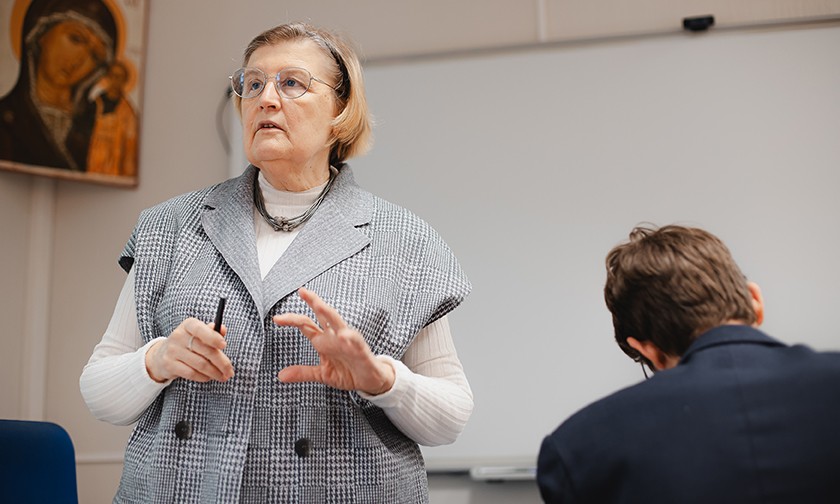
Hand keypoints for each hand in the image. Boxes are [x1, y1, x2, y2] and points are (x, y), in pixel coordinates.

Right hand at [145, 317, 233, 382]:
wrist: (161, 355)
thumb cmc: (187, 343)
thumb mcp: (198, 334)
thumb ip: (211, 332)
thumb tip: (223, 329)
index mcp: (188, 325)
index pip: (201, 329)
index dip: (213, 337)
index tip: (224, 345)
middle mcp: (178, 336)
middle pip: (205, 350)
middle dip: (222, 363)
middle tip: (230, 371)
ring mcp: (172, 350)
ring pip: (200, 364)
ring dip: (215, 372)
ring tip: (223, 376)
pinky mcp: (169, 365)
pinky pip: (191, 373)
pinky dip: (203, 377)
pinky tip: (209, 377)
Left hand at [273, 287, 394, 394]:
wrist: (369, 381)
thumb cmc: (347, 372)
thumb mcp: (321, 374)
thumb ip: (302, 372)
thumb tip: (280, 376)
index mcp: (324, 341)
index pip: (306, 325)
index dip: (292, 320)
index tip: (277, 318)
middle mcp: (335, 337)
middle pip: (323, 315)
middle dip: (314, 302)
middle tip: (302, 292)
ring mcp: (348, 341)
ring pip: (339, 323)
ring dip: (329, 313)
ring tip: (319, 305)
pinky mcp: (361, 350)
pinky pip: (356, 341)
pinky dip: (350, 338)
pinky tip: (344, 335)